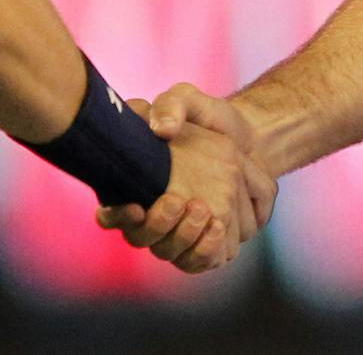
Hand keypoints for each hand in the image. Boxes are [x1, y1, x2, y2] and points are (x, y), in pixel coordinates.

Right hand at [93, 83, 277, 272]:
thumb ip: (172, 105)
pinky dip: (208, 250)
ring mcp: (177, 232)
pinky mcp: (206, 243)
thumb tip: (161, 129)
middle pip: (141, 239)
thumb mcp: (189, 99)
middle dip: (159, 226)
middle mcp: (150, 213)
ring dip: (187, 240)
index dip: (115, 215)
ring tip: (208, 216)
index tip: (135, 205)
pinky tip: (219, 229)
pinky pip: (201, 262)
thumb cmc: (211, 118)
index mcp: (134, 181)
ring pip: (171, 254)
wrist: (253, 141)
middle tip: (179, 201)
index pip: (109, 211)